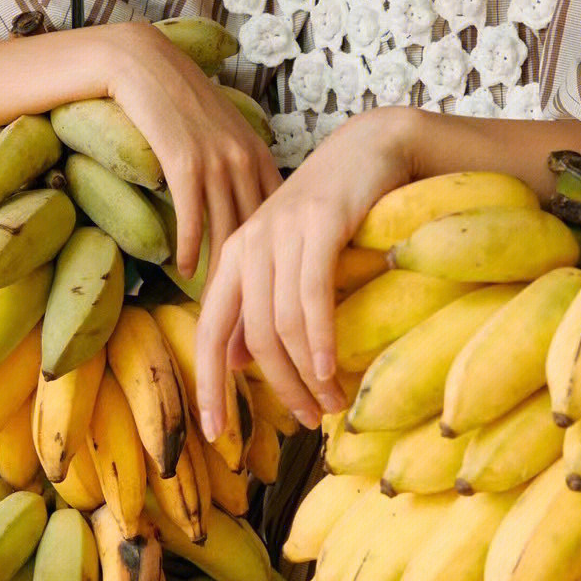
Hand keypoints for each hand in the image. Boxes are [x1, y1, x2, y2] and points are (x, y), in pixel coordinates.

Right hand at [104, 22, 281, 283]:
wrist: (146, 65)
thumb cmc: (181, 102)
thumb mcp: (222, 133)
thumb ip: (238, 168)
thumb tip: (243, 215)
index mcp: (260, 155)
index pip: (279, 218)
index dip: (280, 257)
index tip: (280, 292)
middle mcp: (246, 159)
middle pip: (257, 232)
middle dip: (258, 275)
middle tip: (257, 316)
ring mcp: (217, 160)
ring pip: (226, 230)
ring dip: (223, 272)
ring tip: (221, 306)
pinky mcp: (185, 161)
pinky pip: (192, 215)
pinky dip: (188, 248)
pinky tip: (185, 273)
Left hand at [195, 105, 419, 438]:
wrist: (371, 147)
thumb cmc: (334, 207)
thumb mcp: (288, 256)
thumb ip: (261, 301)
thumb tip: (237, 362)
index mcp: (235, 255)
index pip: (210, 330)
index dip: (209, 385)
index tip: (214, 432)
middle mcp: (250, 242)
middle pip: (250, 336)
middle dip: (276, 388)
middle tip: (305, 421)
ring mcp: (284, 231)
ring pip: (282, 322)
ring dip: (306, 373)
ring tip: (330, 402)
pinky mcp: (320, 222)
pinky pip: (312, 294)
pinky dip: (319, 338)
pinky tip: (330, 368)